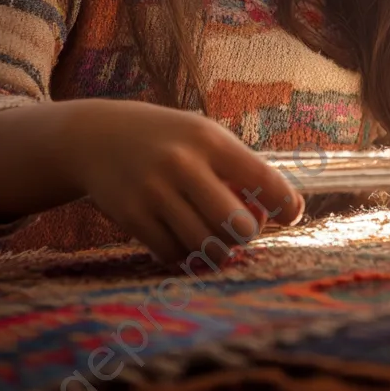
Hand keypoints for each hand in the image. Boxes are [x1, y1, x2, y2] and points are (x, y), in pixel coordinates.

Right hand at [66, 100, 304, 266]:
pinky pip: (173, 253)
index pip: (262, 178)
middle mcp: (183, 164)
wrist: (98, 137)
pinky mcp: (132, 216)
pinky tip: (183, 236)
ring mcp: (154, 191)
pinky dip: (186, 254)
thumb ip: (239, 171)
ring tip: (215, 236)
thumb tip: (279, 213)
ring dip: (218, 249)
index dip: (285, 204)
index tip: (291, 214)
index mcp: (209, 139)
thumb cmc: (169, 140)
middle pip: (235, 224)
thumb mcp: (204, 137)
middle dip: (246, 233)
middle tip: (241, 227)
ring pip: (205, 245)